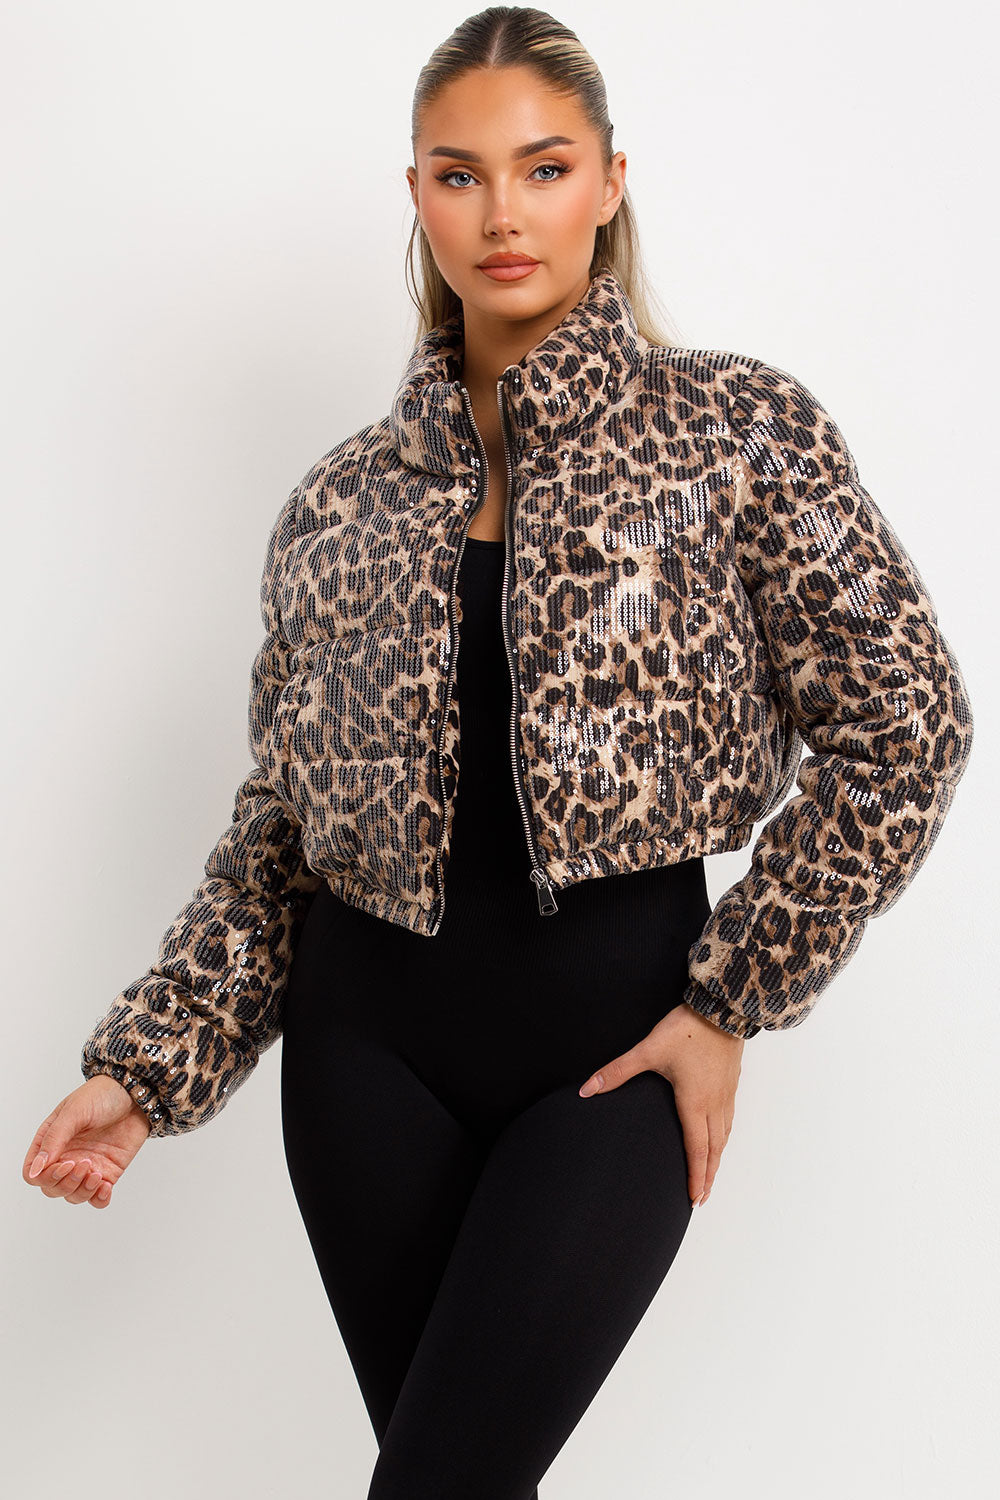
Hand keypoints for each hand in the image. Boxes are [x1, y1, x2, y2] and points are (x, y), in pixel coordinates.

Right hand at [22, 1076, 152, 1208]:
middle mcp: (66, 1157)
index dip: (45, 1177)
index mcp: (50, 1142)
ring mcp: (86, 1167)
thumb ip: (54, 1139)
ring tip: (97, 1173)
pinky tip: (106, 1186)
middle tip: (84, 1164)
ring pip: (73, 1196)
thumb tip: (35, 1170)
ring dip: (83, 1191)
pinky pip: (97, 1199)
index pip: (33, 1174)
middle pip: (52, 1189)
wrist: (135, 1095)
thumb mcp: (74, 1112)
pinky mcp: (107, 1173)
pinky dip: (99, 1199)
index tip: (65, 1164)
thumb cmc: (102, 1095)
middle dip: (66, 1183)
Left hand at [578, 1001, 743, 1206]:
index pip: (696, 1149)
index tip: (692, 1198)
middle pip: (713, 1150)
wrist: (722, 1008)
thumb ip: (617, 1071)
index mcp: (694, 1102)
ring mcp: (726, 1094)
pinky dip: (724, 1137)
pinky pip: (730, 1119)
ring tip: (710, 1175)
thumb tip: (586, 1089)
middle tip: (700, 1199)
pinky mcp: (731, 1082)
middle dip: (706, 1176)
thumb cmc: (687, 1030)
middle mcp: (714, 1104)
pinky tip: (720, 1136)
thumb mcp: (647, 1050)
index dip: (694, 1176)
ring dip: (717, 1159)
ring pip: (724, 1136)